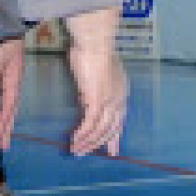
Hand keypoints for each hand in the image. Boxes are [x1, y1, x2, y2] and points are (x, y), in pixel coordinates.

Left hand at [0, 38, 24, 150]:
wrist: (10, 32)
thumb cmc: (5, 44)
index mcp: (13, 83)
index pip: (8, 107)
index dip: (2, 122)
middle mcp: (13, 87)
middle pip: (10, 112)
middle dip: (7, 129)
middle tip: (3, 147)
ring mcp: (10, 85)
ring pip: (8, 109)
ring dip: (5, 124)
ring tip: (2, 139)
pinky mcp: (5, 82)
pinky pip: (4, 102)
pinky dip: (2, 113)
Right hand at [64, 6, 127, 156]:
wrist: (94, 42)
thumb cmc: (92, 51)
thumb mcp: (97, 73)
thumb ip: (95, 87)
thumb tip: (87, 98)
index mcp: (122, 91)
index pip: (120, 119)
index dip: (115, 135)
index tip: (112, 150)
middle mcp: (119, 98)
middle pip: (112, 128)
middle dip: (99, 143)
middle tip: (86, 153)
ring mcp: (110, 100)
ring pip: (100, 129)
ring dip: (88, 142)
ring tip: (76, 150)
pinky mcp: (97, 100)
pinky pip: (90, 124)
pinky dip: (82, 134)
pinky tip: (74, 140)